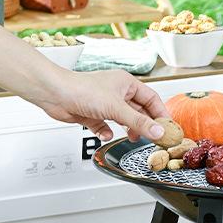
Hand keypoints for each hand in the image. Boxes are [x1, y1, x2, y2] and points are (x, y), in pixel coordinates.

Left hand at [36, 68, 169, 142]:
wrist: (54, 94)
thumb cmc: (82, 90)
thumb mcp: (116, 108)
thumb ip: (139, 122)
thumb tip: (159, 132)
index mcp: (126, 83)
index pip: (151, 98)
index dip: (160, 113)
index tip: (168, 127)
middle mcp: (116, 92)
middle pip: (138, 110)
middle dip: (144, 124)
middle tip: (153, 137)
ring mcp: (103, 103)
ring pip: (122, 118)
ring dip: (127, 129)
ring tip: (132, 138)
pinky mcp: (91, 113)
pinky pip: (104, 125)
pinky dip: (106, 132)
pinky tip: (106, 134)